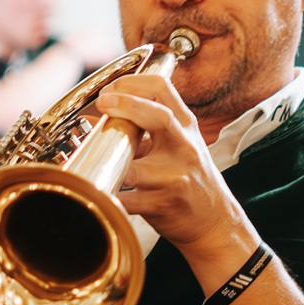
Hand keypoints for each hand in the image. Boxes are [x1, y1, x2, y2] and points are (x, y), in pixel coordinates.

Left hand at [99, 73, 253, 275]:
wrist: (214, 221)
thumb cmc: (189, 179)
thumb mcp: (174, 146)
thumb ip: (140, 131)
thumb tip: (94, 121)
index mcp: (185, 126)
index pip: (162, 89)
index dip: (131, 84)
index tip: (109, 92)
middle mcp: (184, 147)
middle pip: (158, 117)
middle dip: (125, 106)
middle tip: (102, 105)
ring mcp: (176, 177)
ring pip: (134, 168)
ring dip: (108, 163)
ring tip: (89, 157)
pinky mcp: (165, 205)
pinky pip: (128, 201)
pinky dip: (110, 197)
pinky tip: (99, 192)